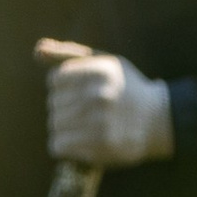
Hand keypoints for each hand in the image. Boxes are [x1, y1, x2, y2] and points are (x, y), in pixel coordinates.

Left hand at [37, 38, 174, 166]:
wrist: (159, 120)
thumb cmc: (126, 88)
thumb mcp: (104, 62)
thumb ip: (69, 54)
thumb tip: (38, 49)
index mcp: (99, 71)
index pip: (54, 80)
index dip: (64, 87)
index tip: (80, 92)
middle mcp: (98, 96)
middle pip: (53, 104)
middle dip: (65, 108)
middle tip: (86, 111)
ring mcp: (99, 123)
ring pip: (54, 126)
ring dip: (65, 128)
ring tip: (84, 126)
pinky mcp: (99, 147)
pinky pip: (58, 146)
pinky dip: (65, 145)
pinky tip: (80, 140)